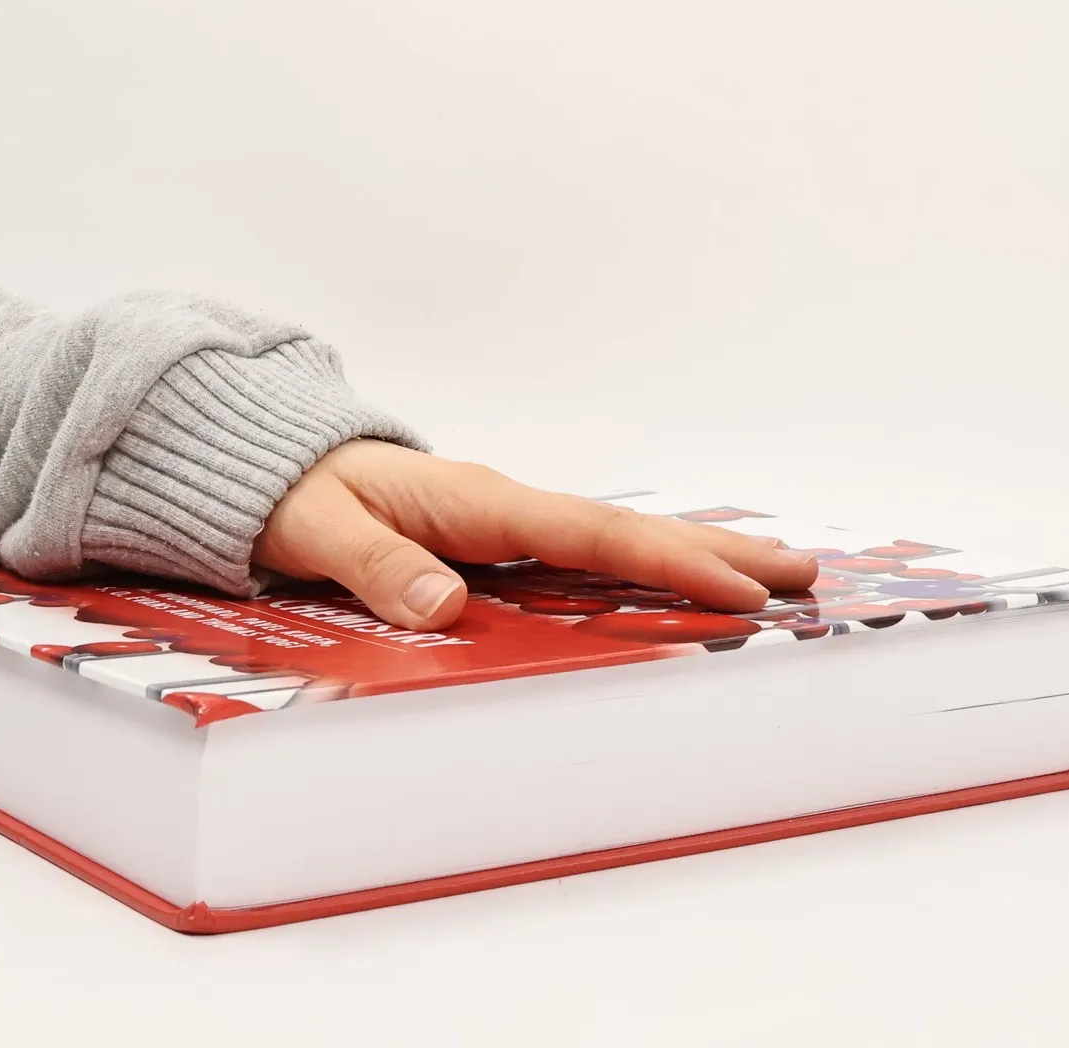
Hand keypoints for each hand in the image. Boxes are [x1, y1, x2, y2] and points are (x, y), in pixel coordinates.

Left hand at [253, 440, 819, 630]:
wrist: (265, 460)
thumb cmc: (288, 489)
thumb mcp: (313, 528)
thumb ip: (375, 566)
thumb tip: (446, 607)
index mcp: (473, 499)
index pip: (586, 535)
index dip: (664, 563)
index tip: (736, 588)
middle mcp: (501, 505)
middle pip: (623, 531)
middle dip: (713, 552)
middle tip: (803, 573)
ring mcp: (500, 521)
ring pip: (610, 544)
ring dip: (688, 559)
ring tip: (770, 579)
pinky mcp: (489, 541)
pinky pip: (578, 558)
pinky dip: (636, 570)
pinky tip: (670, 588)